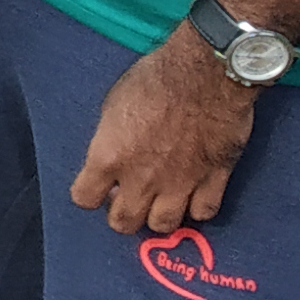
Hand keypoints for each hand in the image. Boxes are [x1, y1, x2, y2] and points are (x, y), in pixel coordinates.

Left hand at [67, 33, 259, 233]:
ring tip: (159, 201)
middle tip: (128, 196)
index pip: (84, 198)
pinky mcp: (214, 180)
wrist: (206, 73)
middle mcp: (141, 179)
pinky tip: (193, 195)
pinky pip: (203, 213)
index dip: (90, 194)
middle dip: (121, 213)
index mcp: (109, 157)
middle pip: (123, 222)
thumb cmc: (155, 78)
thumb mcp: (113, 104)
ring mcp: (180, 183)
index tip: (98, 185)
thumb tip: (112, 154)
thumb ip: (110, 139)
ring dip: (157, 216)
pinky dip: (197, 208)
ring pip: (162, 226)